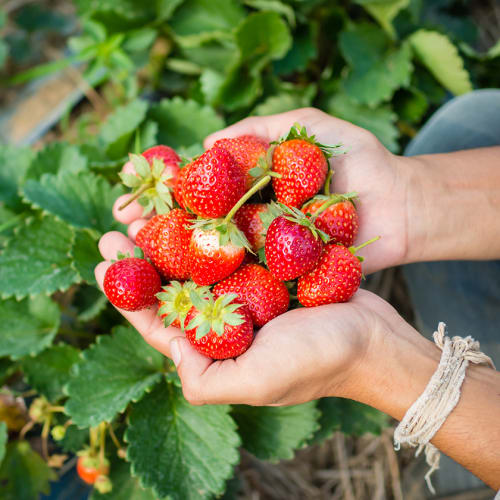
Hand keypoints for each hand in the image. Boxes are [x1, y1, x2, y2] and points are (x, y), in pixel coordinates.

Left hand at [95, 107, 412, 398]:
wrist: (373, 338)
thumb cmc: (318, 362)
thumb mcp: (256, 381)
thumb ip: (205, 378)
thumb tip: (168, 347)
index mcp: (213, 348)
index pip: (157, 320)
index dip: (126, 292)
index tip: (103, 262)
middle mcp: (224, 320)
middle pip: (173, 283)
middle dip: (142, 255)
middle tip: (117, 225)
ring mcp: (247, 292)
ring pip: (199, 259)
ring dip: (173, 234)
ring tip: (148, 208)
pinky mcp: (268, 270)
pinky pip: (232, 245)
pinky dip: (213, 226)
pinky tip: (198, 203)